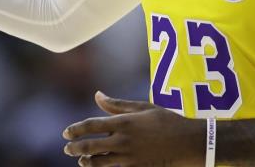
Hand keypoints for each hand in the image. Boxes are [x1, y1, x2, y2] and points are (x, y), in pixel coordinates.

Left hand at [63, 91, 203, 165]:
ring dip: (86, 162)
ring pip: (98, 162)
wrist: (188, 142)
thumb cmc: (166, 121)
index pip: (91, 126)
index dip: (75, 130)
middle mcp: (123, 141)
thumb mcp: (143, 108)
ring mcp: (129, 157)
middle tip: (67, 148)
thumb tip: (97, 95)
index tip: (66, 133)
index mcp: (124, 122)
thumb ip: (117, 104)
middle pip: (90, 146)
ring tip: (81, 160)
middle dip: (74, 148)